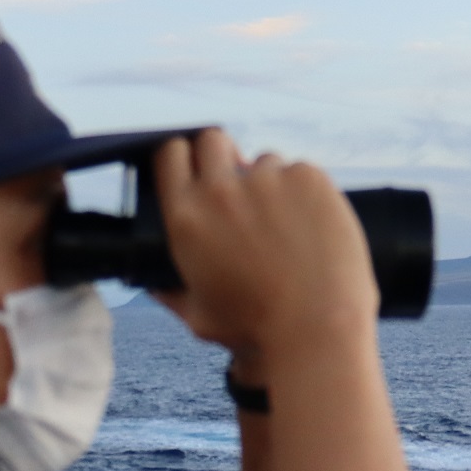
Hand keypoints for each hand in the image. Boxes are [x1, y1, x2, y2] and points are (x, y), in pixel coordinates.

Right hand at [153, 130, 376, 361]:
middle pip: (213, 140)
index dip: (185, 156)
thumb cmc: (256, 331)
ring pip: (265, 161)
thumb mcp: (198, 317)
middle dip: (224, 156)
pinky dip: (306, 193)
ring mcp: (266, 179)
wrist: (315, 329)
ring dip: (271, 184)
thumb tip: (154, 285)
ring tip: (287, 228)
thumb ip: (173, 294)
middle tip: (242, 187)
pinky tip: (314, 228)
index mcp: (186, 218)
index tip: (198, 168)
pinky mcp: (308, 178)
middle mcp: (220, 190)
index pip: (170, 153)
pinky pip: (301, 172)